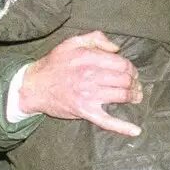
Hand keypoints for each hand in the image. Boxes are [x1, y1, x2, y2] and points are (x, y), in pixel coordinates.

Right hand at [19, 31, 142, 135]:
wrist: (33, 86)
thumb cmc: (54, 64)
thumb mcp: (72, 42)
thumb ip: (96, 38)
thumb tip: (117, 48)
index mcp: (89, 58)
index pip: (122, 64)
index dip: (131, 69)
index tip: (132, 73)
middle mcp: (91, 76)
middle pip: (125, 80)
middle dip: (134, 83)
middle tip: (136, 85)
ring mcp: (88, 95)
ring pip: (122, 96)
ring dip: (133, 97)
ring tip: (136, 97)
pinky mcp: (85, 111)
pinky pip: (107, 121)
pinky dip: (123, 127)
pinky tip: (135, 131)